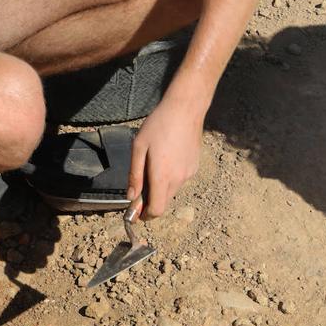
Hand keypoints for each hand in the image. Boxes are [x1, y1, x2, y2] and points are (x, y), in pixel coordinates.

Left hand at [127, 96, 203, 218]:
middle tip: (139, 188)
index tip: (136, 212)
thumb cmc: (158, 125)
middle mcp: (178, 179)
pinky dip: (171, 178)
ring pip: (172, 191)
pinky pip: (180, 180)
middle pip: (164, 203)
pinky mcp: (194, 167)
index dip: (145, 215)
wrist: (185, 110)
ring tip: (153, 166)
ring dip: (161, 188)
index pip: (156, 210)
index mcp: (162, 176)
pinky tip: (166, 158)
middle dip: (151, 202)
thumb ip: (135, 175)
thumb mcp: (139, 147)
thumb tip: (131, 197)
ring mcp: (189, 174)